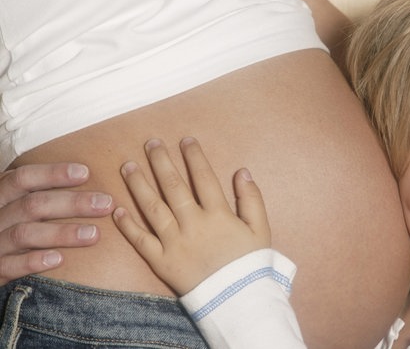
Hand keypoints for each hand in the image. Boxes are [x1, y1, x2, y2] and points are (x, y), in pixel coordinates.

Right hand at [0, 163, 111, 283]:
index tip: (86, 173)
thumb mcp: (16, 206)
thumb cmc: (8, 227)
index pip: (23, 178)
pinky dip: (33, 261)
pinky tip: (59, 259)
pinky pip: (10, 266)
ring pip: (24, 234)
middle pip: (32, 205)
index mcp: (1, 196)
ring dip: (61, 233)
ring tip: (94, 234)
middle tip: (106, 203)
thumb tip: (87, 176)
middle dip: (72, 203)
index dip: (53, 174)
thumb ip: (41, 194)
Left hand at [113, 137, 270, 294]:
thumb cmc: (251, 264)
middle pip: (173, 186)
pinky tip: (118, 209)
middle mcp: (193, 224)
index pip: (203, 177)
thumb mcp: (261, 229)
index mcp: (218, 214)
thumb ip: (252, 198)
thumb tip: (242, 171)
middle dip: (160, 162)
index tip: (185, 140)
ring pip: (152, 208)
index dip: (194, 156)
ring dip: (138, 185)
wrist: (238, 300)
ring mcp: (174, 242)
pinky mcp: (161, 261)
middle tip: (150, 143)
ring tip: (128, 166)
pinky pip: (141, 241)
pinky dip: (128, 225)